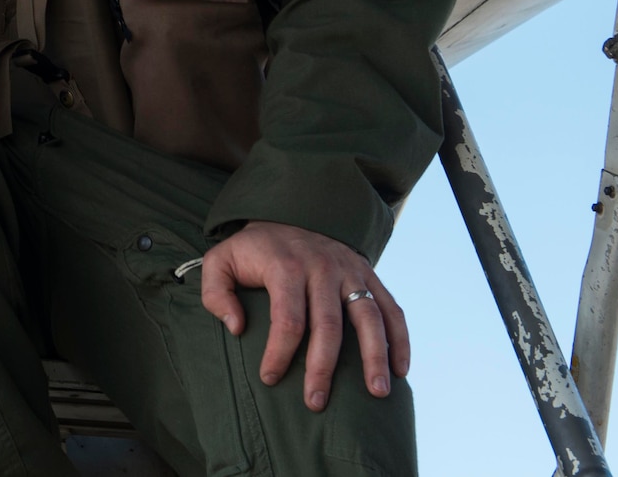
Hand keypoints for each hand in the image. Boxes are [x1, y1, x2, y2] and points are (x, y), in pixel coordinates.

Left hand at [200, 220, 408, 411]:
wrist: (288, 214)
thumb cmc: (252, 250)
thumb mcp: (220, 260)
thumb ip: (216, 292)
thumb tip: (236, 328)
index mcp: (285, 266)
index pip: (287, 318)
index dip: (279, 353)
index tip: (270, 378)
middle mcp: (322, 267)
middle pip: (328, 324)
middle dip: (322, 368)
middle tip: (315, 403)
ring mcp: (350, 270)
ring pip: (368, 316)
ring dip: (375, 356)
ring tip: (377, 392)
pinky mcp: (368, 274)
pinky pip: (391, 308)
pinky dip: (400, 338)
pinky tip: (401, 370)